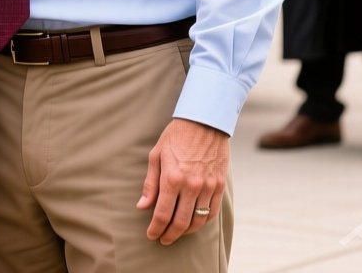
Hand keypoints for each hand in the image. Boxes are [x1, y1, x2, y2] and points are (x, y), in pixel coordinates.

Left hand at [137, 118, 229, 245]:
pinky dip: (202, 222)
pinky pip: (212, 212)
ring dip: (186, 232)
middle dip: (169, 235)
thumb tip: (142, 206)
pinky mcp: (220, 185)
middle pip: (180, 222)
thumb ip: (150, 184)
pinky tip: (194, 223)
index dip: (155, 229)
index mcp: (172, 179)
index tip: (151, 235)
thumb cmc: (176, 137)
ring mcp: (208, 187)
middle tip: (163, 239)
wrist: (205, 123)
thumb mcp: (156, 156)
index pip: (162, 214)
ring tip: (177, 233)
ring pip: (198, 221)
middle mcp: (191, 186)